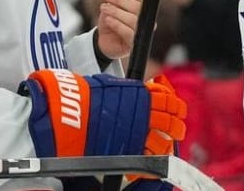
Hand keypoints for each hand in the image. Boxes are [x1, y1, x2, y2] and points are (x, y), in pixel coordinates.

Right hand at [23, 70, 186, 157]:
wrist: (67, 113)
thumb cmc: (81, 97)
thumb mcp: (105, 85)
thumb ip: (121, 89)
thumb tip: (130, 90)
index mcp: (137, 94)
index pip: (165, 99)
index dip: (173, 105)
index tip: (175, 108)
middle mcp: (141, 113)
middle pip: (169, 121)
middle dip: (175, 127)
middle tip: (176, 130)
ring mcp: (136, 133)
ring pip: (162, 141)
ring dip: (166, 145)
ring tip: (167, 147)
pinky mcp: (128, 150)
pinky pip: (147, 157)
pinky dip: (152, 159)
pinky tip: (153, 159)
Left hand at [97, 0, 142, 59]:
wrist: (105, 40)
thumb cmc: (112, 21)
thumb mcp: (114, 5)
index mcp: (144, 9)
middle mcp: (146, 21)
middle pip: (138, 8)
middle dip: (121, 0)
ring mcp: (141, 33)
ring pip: (133, 20)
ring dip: (117, 11)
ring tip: (104, 8)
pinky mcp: (134, 44)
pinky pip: (128, 33)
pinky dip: (117, 24)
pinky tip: (108, 19)